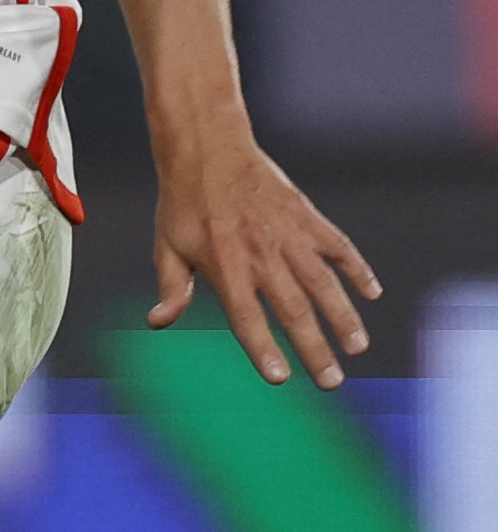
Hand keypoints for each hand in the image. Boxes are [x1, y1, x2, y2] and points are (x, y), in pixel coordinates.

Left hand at [149, 131, 378, 386]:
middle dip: (314, 348)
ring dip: (343, 317)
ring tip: (357, 348)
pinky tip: (372, 293)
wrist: (207, 148)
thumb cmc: (183, 202)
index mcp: (224, 266)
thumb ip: (170, 287)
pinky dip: (358, 269)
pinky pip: (338, 247)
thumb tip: (158, 322)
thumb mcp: (167, 245)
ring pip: (323, 283)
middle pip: (293, 310)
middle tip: (331, 383)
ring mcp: (288, 234)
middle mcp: (260, 254)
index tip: (279, 379)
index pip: (246, 317)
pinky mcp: (306, 216)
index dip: (262, 349)